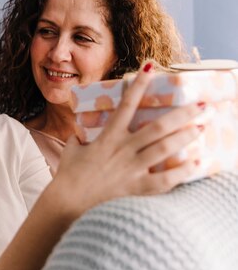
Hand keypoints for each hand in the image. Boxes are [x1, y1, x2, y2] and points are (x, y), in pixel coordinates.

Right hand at [52, 62, 205, 218]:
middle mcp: (123, 149)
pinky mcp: (136, 188)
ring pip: (165, 148)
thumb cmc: (68, 176)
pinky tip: (196, 164)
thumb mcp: (71, 150)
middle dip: (181, 114)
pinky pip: (165, 180)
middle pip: (157, 127)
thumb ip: (79, 138)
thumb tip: (79, 133)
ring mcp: (132, 169)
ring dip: (185, 136)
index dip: (139, 85)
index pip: (126, 105)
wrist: (68, 202)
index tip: (151, 67)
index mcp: (108, 137)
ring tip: (201, 127)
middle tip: (201, 106)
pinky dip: (182, 172)